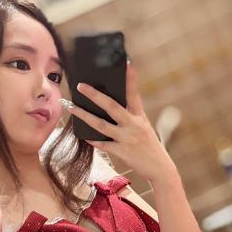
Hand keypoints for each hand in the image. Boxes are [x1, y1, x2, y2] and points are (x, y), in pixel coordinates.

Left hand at [65, 61, 175, 181]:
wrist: (160, 168)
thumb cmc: (149, 145)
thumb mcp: (144, 127)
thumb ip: (131, 116)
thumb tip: (110, 105)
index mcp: (140, 116)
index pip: (134, 94)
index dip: (130, 79)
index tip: (126, 64)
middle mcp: (133, 125)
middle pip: (112, 106)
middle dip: (95, 95)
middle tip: (81, 86)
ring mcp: (127, 138)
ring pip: (102, 125)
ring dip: (85, 116)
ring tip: (72, 107)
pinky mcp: (121, 151)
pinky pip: (103, 144)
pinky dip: (92, 139)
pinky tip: (83, 135)